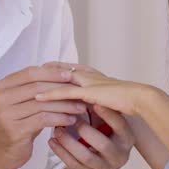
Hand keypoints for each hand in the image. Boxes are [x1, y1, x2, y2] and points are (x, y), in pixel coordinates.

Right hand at [0, 66, 87, 168]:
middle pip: (37, 87)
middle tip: (80, 92)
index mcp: (4, 86)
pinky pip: (43, 119)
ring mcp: (7, 114)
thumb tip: (66, 75)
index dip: (51, 73)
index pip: (30, 73)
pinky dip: (60, 118)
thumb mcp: (26, 102)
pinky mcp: (15, 130)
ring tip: (80, 107)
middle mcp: (1, 98)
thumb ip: (38, 88)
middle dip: (61, 89)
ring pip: (42, 104)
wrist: (4, 151)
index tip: (70, 75)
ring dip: (65, 105)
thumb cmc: (21, 123)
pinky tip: (71, 120)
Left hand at [36, 66, 158, 116]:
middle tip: (29, 71)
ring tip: (27, 84)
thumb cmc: (127, 100)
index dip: (54, 68)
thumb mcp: (107, 96)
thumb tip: (89, 100)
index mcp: (93, 75)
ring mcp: (88, 83)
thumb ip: (95, 96)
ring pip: (60, 81)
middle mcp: (88, 75)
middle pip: (61, 70)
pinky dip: (51, 95)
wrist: (140, 99)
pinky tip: (38, 98)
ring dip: (44, 82)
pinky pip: (65, 93)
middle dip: (45, 71)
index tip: (40, 68)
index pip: (69, 67)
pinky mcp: (89, 93)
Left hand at [49, 104, 133, 168]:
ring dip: (68, 142)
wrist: (100, 167)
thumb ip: (100, 107)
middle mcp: (121, 155)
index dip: (107, 114)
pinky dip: (61, 152)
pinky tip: (52, 141)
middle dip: (84, 130)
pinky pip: (74, 166)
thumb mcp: (106, 124)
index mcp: (127, 138)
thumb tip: (85, 83)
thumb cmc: (103, 136)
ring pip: (86, 156)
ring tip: (56, 129)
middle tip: (70, 118)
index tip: (93, 102)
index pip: (120, 125)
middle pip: (103, 143)